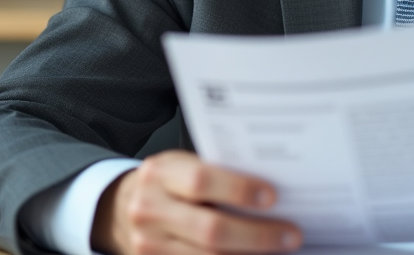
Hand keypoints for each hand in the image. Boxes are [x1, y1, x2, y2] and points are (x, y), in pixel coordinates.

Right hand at [92, 150, 302, 254]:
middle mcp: (149, 210)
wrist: (123, 207)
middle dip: (256, 235)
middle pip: (209, 229)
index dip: (239, 189)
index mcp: (160, 173)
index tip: (273, 196)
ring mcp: (148, 244)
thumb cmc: (168, 182)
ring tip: (279, 248)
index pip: (201, 181)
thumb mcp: (183, 166)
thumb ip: (216, 174)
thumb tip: (272, 191)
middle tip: (291, 234)